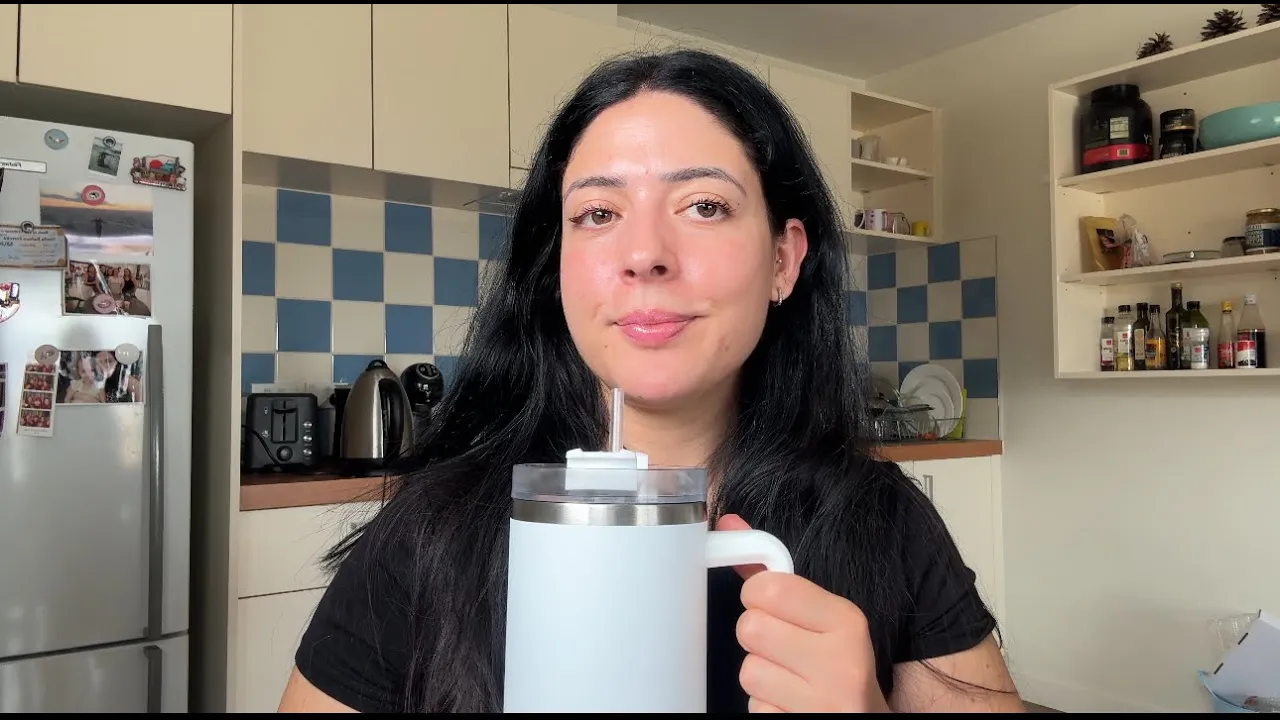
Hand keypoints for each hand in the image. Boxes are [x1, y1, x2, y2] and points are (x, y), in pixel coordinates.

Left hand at [717, 514, 889, 712]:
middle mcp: (839, 663)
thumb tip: (728, 525)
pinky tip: (791, 700)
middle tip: (781, 644)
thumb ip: (776, 576)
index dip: (758, 595)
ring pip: (748, 671)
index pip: (769, 589)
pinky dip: (765, 704)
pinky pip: (754, 706)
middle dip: (758, 635)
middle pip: (750, 628)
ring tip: (790, 676)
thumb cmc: (843, 664)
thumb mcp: (826, 618)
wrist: (866, 719)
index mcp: (847, 621)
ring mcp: (821, 705)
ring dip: (761, 672)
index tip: (771, 604)